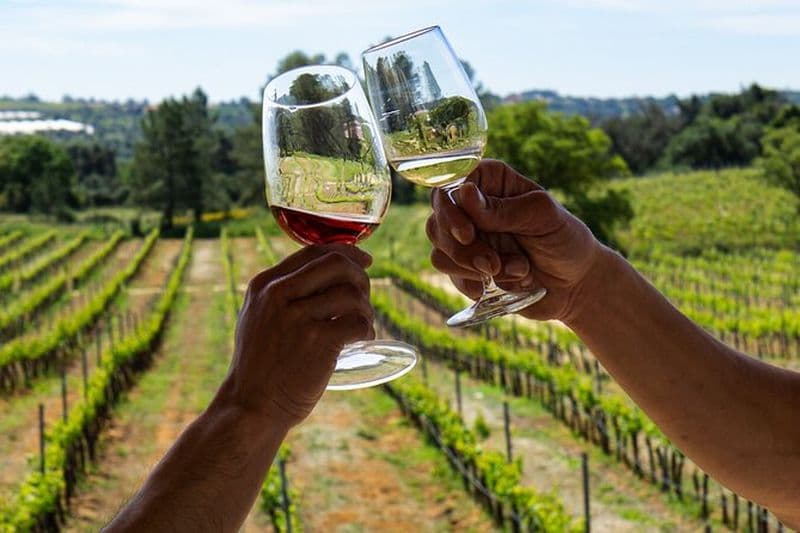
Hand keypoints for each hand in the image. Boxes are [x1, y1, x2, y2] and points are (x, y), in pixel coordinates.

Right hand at [218, 245, 374, 428]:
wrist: (250, 407)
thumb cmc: (260, 365)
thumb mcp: (258, 318)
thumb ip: (282, 294)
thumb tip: (327, 272)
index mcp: (264, 285)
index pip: (313, 251)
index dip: (346, 251)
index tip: (365, 260)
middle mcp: (278, 295)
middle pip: (337, 264)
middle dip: (361, 277)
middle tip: (365, 298)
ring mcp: (297, 318)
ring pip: (352, 293)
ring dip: (366, 308)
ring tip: (363, 325)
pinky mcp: (316, 342)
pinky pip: (358, 322)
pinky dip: (367, 329)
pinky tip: (363, 338)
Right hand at [426, 159, 606, 321]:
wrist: (576, 285)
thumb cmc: (565, 240)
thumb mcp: (542, 217)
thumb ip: (502, 208)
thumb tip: (463, 194)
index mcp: (490, 182)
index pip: (450, 184)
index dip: (449, 210)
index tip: (468, 233)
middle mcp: (471, 208)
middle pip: (437, 222)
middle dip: (463, 249)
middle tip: (493, 264)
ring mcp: (466, 239)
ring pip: (440, 252)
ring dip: (475, 268)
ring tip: (517, 271)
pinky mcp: (465, 268)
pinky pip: (450, 276)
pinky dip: (476, 284)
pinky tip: (504, 284)